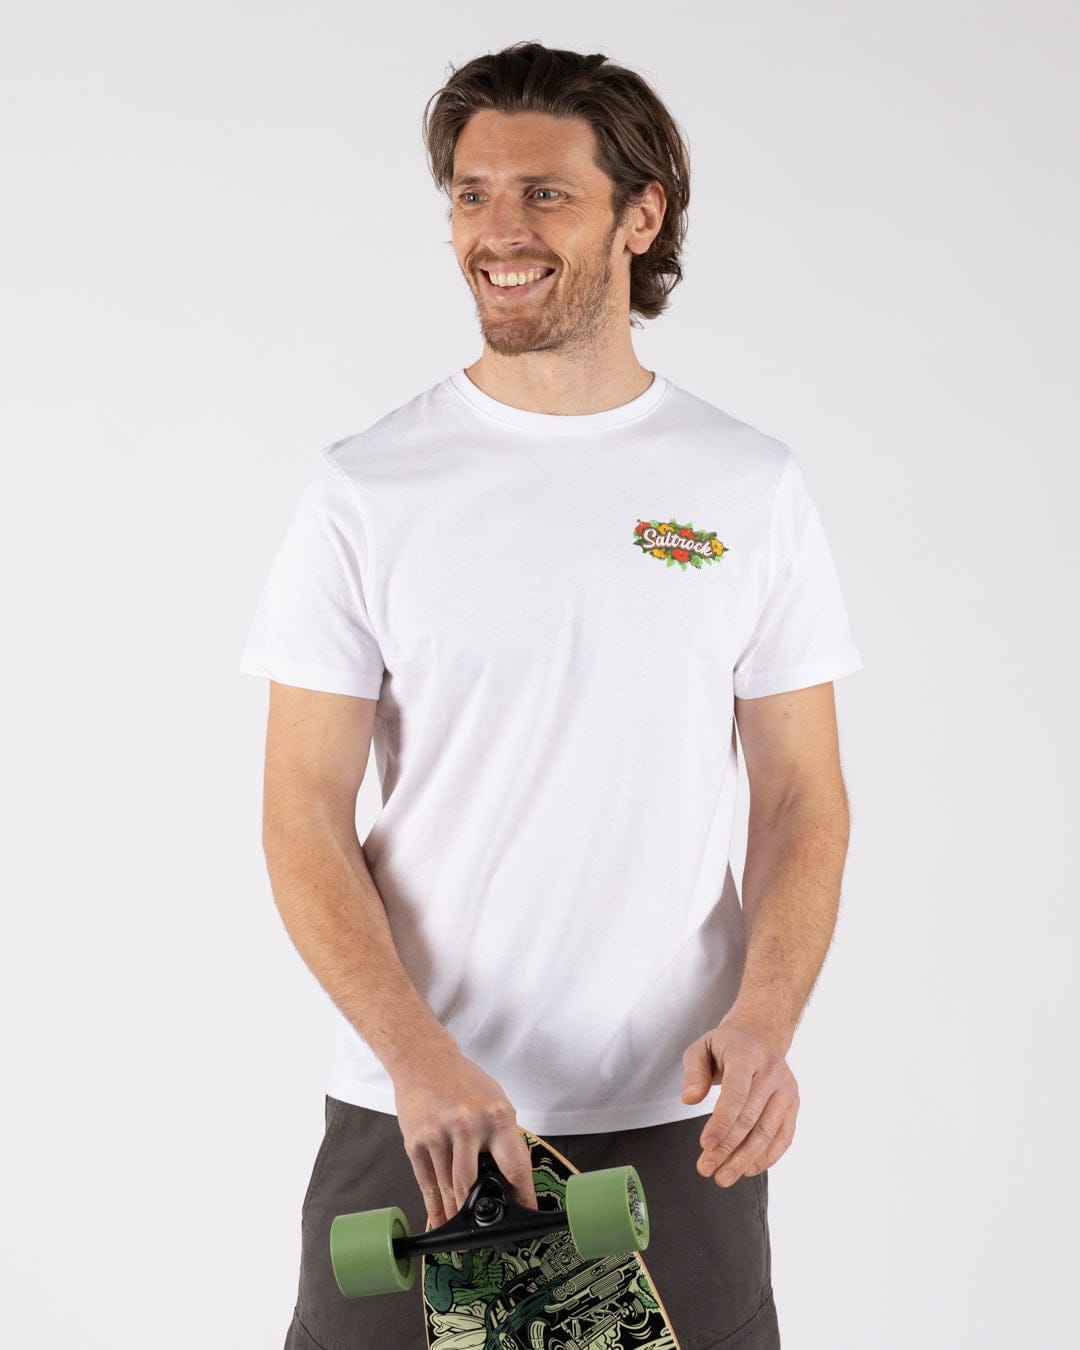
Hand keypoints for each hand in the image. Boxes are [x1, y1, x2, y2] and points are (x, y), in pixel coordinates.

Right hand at [393, 1051, 537, 1228]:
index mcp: (496, 1116)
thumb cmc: (464, 1081)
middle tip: (490, 1232)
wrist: (424, 1060)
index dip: (522, 1196)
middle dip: (481, 1212)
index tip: (526, 1214)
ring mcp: (439, 1134)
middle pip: (475, 1184)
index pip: (515, 1166)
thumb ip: (503, 1137)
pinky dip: (434, 1206)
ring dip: (456, 1213)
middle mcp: (468, 1125)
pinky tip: (440, 1220)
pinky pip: (427, 1182)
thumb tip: (512, 1178)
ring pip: (450, 1188)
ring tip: (463, 1232)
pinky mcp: (415, 1141)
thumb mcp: (495, 1102)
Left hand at [680, 1017, 799, 1185]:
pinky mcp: (794, 1103)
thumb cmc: (726, 1046)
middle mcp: (772, 1071)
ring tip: (724, 1177)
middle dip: (727, 1148)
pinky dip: (767, 1157)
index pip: (736, 1093)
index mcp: (747, 1054)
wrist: (760, 1035)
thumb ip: (693, 1072)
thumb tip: (689, 1099)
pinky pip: (784, 1136)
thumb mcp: (701, 1048)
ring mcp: (787, 1088)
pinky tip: (747, 1169)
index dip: (721, 1122)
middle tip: (706, 1169)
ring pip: (767, 1132)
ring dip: (745, 1159)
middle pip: (750, 1117)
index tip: (704, 1144)